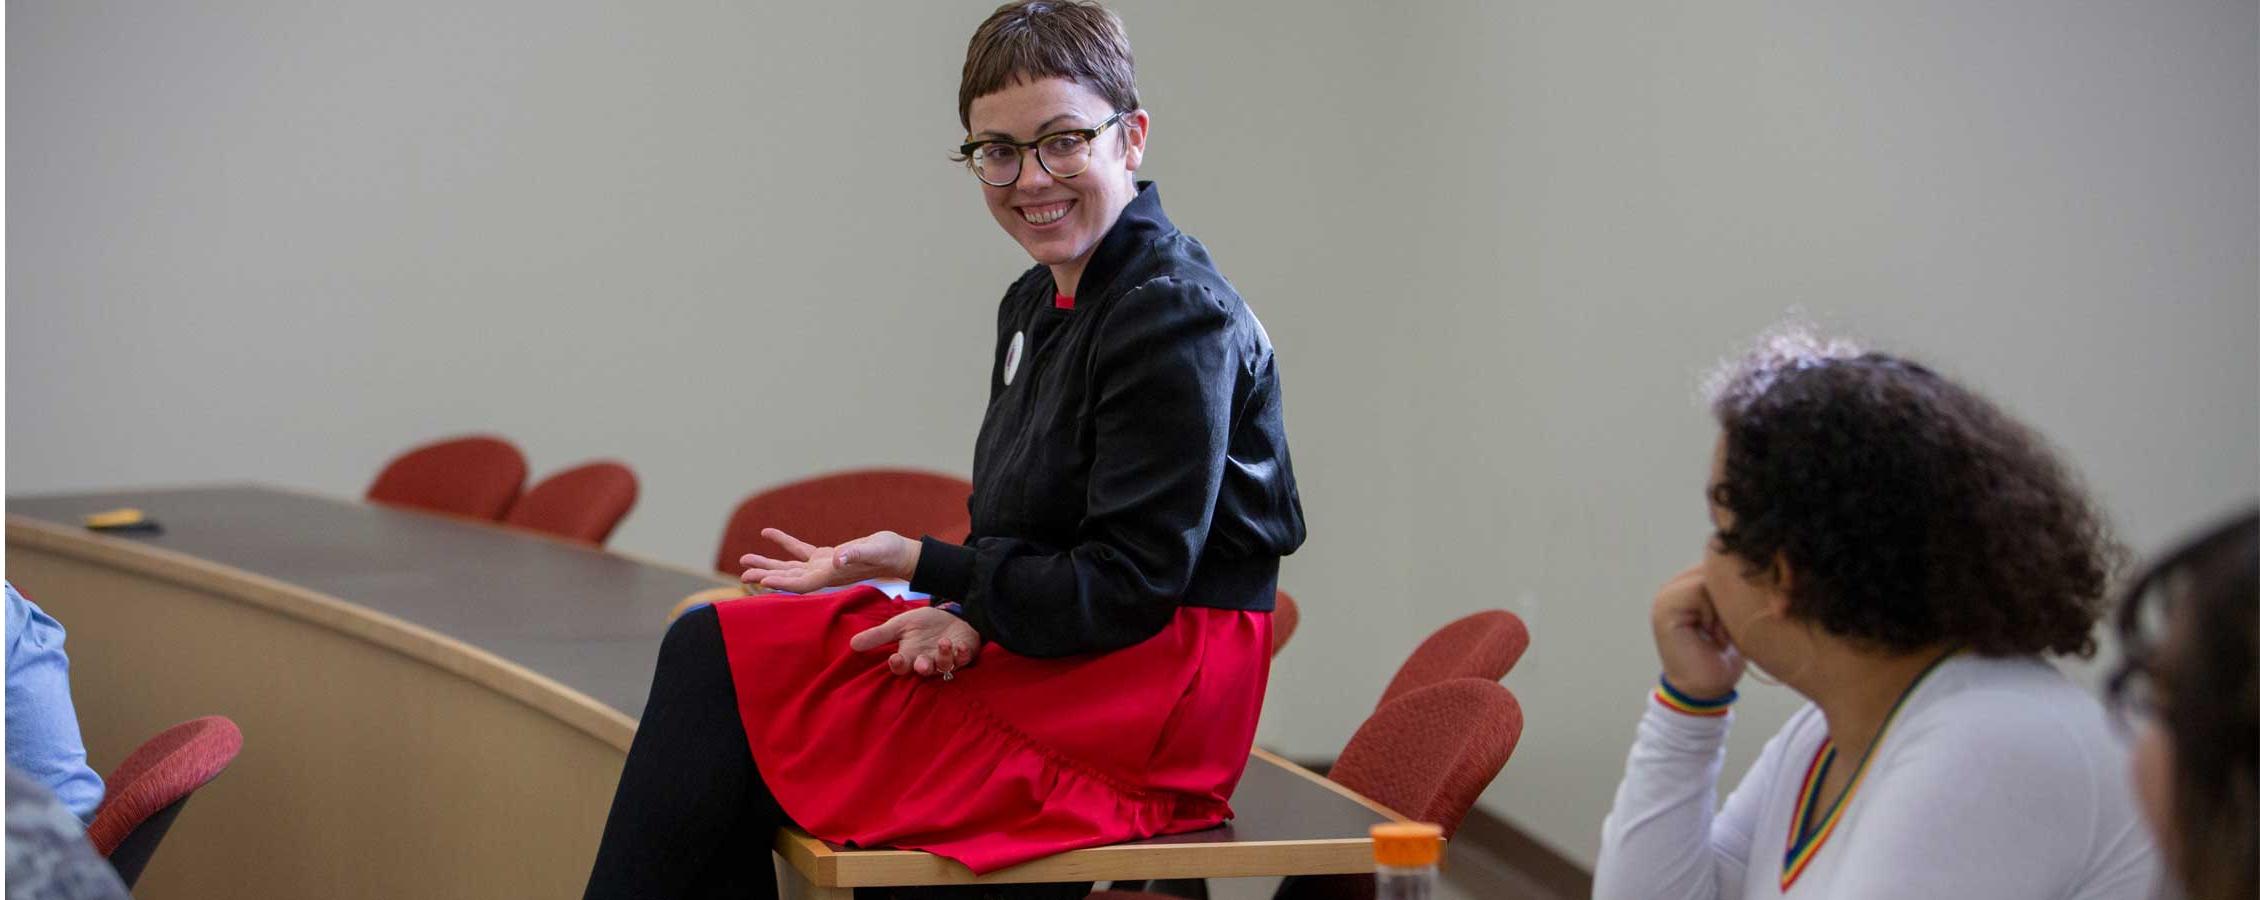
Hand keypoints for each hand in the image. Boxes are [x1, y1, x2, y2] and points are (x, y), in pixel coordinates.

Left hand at [739, 529, 917, 592]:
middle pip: (788, 579)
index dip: (780, 584)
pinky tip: (767, 533)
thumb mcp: (874, 550)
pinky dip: (783, 542)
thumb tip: (838, 558)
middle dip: (765, 576)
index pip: (801, 584)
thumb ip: (856, 554)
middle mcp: (824, 575)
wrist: (899, 554)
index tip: (760, 581)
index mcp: (832, 576)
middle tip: (743, 575)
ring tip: (744, 560)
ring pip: (789, 567)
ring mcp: (823, 566)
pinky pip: (799, 550)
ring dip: (768, 564)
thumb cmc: (889, 553)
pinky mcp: (826, 556)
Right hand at [849, 606, 981, 677]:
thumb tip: (852, 643)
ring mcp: (947, 659)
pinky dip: (963, 653)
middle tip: (921, 663)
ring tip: (943, 643)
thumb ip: (878, 636)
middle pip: (924, 670)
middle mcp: (928, 660)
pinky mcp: (964, 653)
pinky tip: (961, 646)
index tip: (895, 658)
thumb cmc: (924, 624)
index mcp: (911, 656)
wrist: (950, 616)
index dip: (899, 665)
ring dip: (944, 656)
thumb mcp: (900, 625)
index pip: (902, 666)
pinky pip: (964, 658)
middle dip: (923, 667)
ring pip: (945, 666)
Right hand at [1650, 564, 1746, 698]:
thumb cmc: (1724, 657)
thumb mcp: (1732, 616)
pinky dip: (1713, 614)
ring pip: (1711, 576)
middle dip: (1732, 596)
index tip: (1743, 618)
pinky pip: (1700, 589)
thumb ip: (1731, 590)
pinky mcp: (1666, 607)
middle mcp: (1675, 585)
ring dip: (1723, 607)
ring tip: (1720, 634)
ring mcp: (1667, 594)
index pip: (1722, 562)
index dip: (1740, 585)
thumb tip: (1756, 565)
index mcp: (1689, 584)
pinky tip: (1712, 636)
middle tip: (1730, 631)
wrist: (1706, 691)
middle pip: (1717, 566)